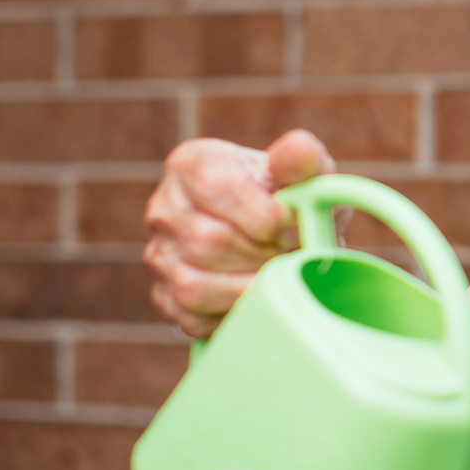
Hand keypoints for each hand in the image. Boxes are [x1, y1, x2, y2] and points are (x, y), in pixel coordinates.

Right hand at [143, 129, 334, 338]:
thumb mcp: (309, 174)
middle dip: (263, 254)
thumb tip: (297, 150)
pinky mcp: (166, 298)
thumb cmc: (294, 202)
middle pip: (208, 240)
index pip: (215, 186)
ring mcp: (160, 255)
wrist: (286, 240)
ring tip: (278, 274)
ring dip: (249, 287)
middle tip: (292, 254)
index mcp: (192, 164)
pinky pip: (192, 318)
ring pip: (193, 285)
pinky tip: (259, 296)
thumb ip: (304, 160)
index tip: (296, 226)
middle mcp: (165, 208)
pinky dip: (234, 313)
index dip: (264, 214)